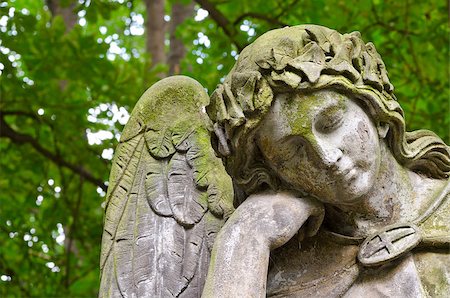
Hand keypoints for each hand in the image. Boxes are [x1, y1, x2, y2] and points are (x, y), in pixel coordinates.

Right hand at [202, 191, 323, 297]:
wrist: (246, 238)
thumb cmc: (240, 239)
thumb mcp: (243, 225)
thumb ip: (250, 223)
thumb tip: (252, 235)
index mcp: (260, 195)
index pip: (278, 196)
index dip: (283, 213)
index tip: (282, 229)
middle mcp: (275, 192)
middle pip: (293, 196)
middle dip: (296, 214)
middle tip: (296, 232)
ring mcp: (288, 197)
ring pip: (306, 200)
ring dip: (306, 218)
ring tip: (302, 235)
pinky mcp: (300, 207)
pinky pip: (317, 207)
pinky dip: (316, 222)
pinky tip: (307, 236)